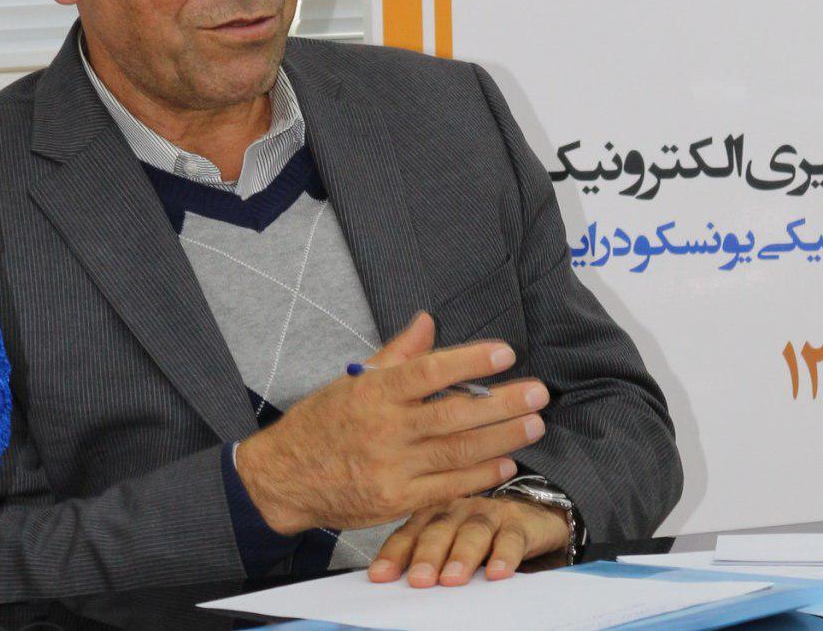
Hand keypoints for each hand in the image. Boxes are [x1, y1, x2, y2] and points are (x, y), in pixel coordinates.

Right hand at [236, 312, 549, 533]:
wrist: (283, 479)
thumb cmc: (321, 423)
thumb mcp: (352, 382)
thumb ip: (396, 353)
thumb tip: (428, 321)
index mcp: (373, 392)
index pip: (428, 370)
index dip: (469, 361)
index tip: (505, 352)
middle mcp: (384, 429)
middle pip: (454, 415)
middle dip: (503, 403)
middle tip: (539, 392)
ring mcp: (391, 468)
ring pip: (458, 452)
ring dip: (502, 438)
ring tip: (534, 424)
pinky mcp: (395, 501)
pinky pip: (447, 486)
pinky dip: (480, 475)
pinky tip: (505, 462)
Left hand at [367, 496, 569, 586]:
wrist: (529, 516)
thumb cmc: (478, 536)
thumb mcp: (448, 543)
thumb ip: (424, 557)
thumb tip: (395, 589)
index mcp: (433, 514)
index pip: (409, 534)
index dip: (394, 553)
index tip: (380, 576)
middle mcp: (458, 509)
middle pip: (439, 530)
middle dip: (427, 555)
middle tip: (418, 580)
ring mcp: (489, 514)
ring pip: (473, 532)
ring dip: (461, 556)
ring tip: (452, 579)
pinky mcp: (518, 523)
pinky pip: (511, 538)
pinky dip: (504, 556)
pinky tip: (496, 573)